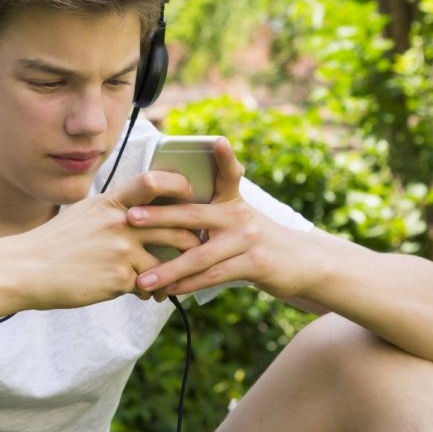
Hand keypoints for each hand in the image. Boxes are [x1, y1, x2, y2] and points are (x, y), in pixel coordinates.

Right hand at [15, 170, 206, 309]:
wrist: (28, 268)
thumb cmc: (57, 242)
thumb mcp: (86, 213)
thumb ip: (115, 209)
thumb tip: (143, 210)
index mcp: (112, 202)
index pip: (153, 181)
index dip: (178, 186)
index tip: (190, 197)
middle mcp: (120, 222)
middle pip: (176, 227)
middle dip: (191, 242)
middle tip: (196, 251)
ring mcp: (120, 250)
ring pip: (167, 262)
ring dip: (172, 275)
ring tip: (171, 282)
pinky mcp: (118, 278)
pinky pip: (148, 285)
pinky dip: (149, 292)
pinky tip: (144, 294)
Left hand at [126, 138, 321, 297]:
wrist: (302, 264)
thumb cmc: (259, 240)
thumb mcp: (241, 219)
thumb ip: (212, 214)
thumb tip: (171, 214)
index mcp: (234, 201)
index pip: (229, 173)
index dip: (225, 157)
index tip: (217, 140)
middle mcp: (240, 215)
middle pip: (194, 215)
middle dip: (159, 217)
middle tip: (130, 217)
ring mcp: (248, 239)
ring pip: (199, 255)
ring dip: (168, 269)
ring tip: (142, 278)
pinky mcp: (254, 263)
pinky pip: (213, 276)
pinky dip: (188, 285)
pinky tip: (170, 291)